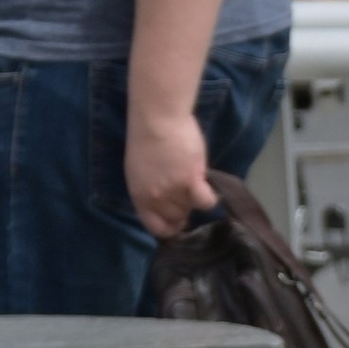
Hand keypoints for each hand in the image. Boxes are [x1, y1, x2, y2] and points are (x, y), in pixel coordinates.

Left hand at [126, 109, 214, 242]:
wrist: (157, 119)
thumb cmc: (145, 138)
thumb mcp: (138, 171)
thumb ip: (149, 190)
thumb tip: (165, 202)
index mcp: (139, 196)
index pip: (155, 227)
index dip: (169, 228)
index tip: (177, 222)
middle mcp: (156, 198)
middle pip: (176, 218)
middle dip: (183, 210)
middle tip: (187, 194)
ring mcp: (174, 190)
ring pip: (191, 209)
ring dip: (194, 199)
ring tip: (194, 182)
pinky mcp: (192, 180)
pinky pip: (206, 201)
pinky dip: (210, 198)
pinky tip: (207, 187)